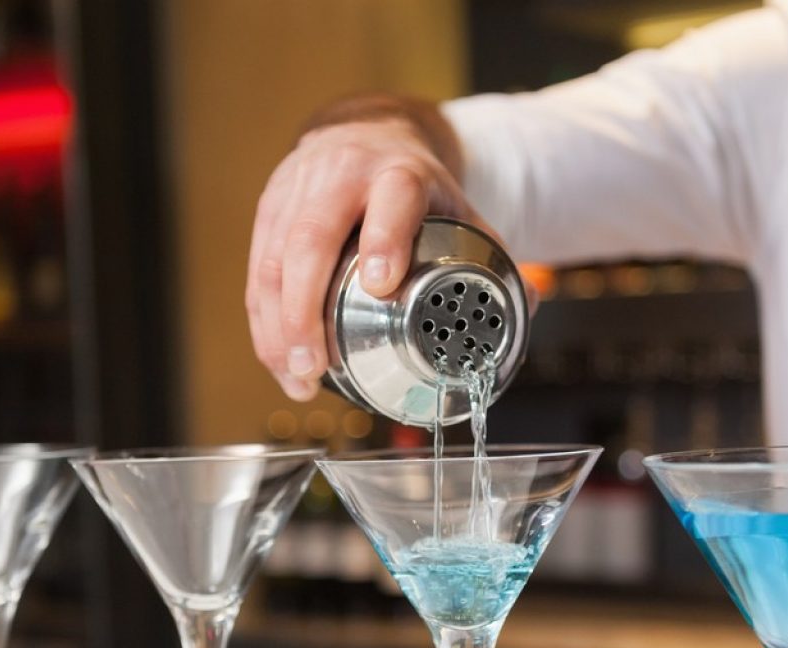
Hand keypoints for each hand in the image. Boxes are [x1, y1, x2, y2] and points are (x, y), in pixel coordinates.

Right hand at [246, 117, 478, 400]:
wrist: (362, 131)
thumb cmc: (410, 182)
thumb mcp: (453, 204)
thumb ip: (487, 250)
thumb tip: (529, 300)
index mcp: (397, 172)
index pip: (391, 199)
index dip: (384, 238)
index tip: (381, 284)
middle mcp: (341, 176)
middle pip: (312, 238)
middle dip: (307, 307)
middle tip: (315, 363)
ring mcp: (297, 192)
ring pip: (275, 261)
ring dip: (279, 326)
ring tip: (297, 377)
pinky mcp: (269, 210)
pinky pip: (259, 270)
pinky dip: (264, 321)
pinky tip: (278, 359)